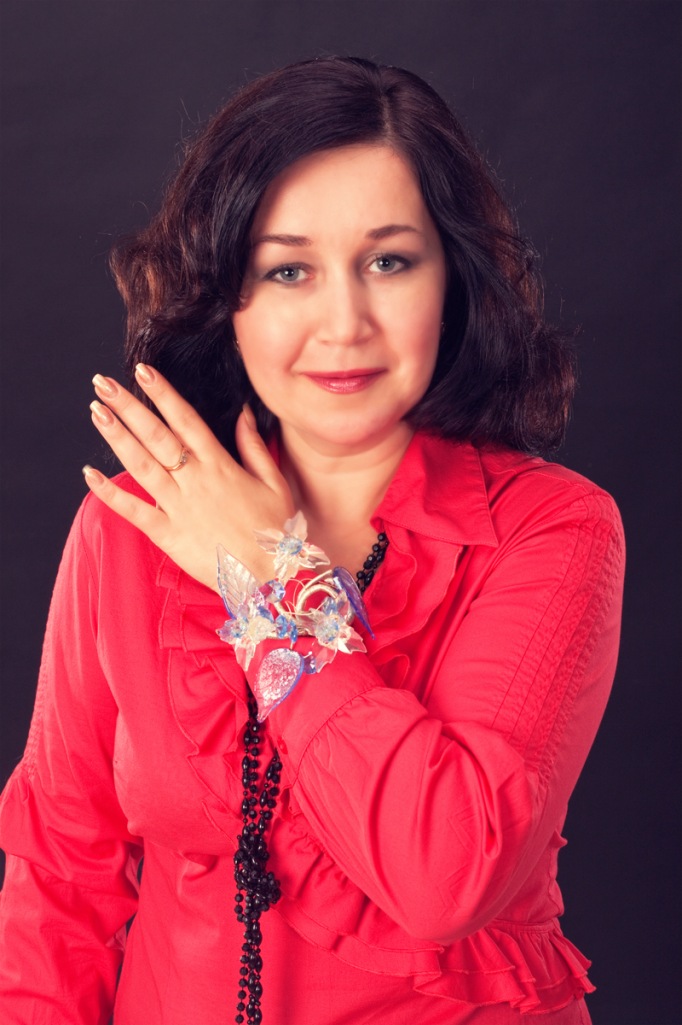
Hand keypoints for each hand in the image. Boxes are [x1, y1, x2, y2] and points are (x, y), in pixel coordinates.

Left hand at [83, 365, 294, 591]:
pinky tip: (88, 475)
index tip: (143, 371)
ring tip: (96, 413)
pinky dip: (110, 494)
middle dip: (128, 407)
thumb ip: (254, 446)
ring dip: (117, 437)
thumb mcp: (274, 482)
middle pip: (156, 436)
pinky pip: (134, 511)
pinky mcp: (168, 534)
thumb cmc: (276, 530)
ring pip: (141, 465)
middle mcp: (196, 480)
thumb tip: (245, 413)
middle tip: (103, 384)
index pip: (186, 419)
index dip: (163, 393)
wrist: (272, 575)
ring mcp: (179, 507)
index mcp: (221, 464)